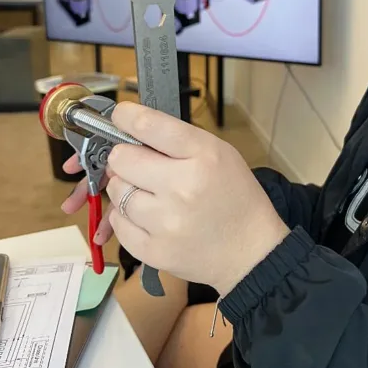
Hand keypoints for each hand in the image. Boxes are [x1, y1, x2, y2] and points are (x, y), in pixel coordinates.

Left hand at [97, 102, 288, 296]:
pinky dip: (126, 217)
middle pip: (122, 159)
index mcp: (203, 157)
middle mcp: (182, 188)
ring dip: (125, 188)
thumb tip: (130, 132)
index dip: (126, 116)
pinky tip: (148, 216)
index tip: (121, 116)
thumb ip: (177, 139)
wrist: (251, 251)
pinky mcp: (153, 251)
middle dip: (126, 158)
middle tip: (138, 165)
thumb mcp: (219, 153)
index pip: (149, 125)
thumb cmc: (235, 196)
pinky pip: (118, 224)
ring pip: (116, 191)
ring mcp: (166, 223)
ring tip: (148, 193)